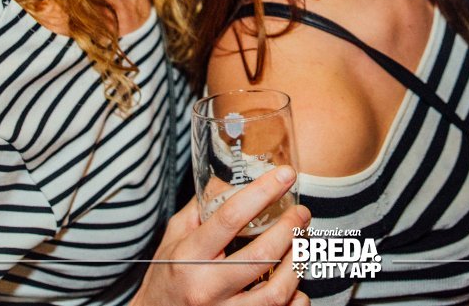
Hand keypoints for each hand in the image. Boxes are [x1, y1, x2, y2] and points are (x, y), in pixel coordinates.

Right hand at [130, 166, 310, 305]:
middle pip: (261, 256)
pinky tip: (295, 285)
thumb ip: (201, 208)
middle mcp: (206, 288)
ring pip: (276, 292)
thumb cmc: (166, 277)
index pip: (230, 217)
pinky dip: (296, 299)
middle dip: (290, 229)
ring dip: (297, 264)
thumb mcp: (174, 237)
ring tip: (302, 245)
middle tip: (301, 214)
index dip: (262, 192)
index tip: (285, 175)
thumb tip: (232, 180)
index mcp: (189, 256)